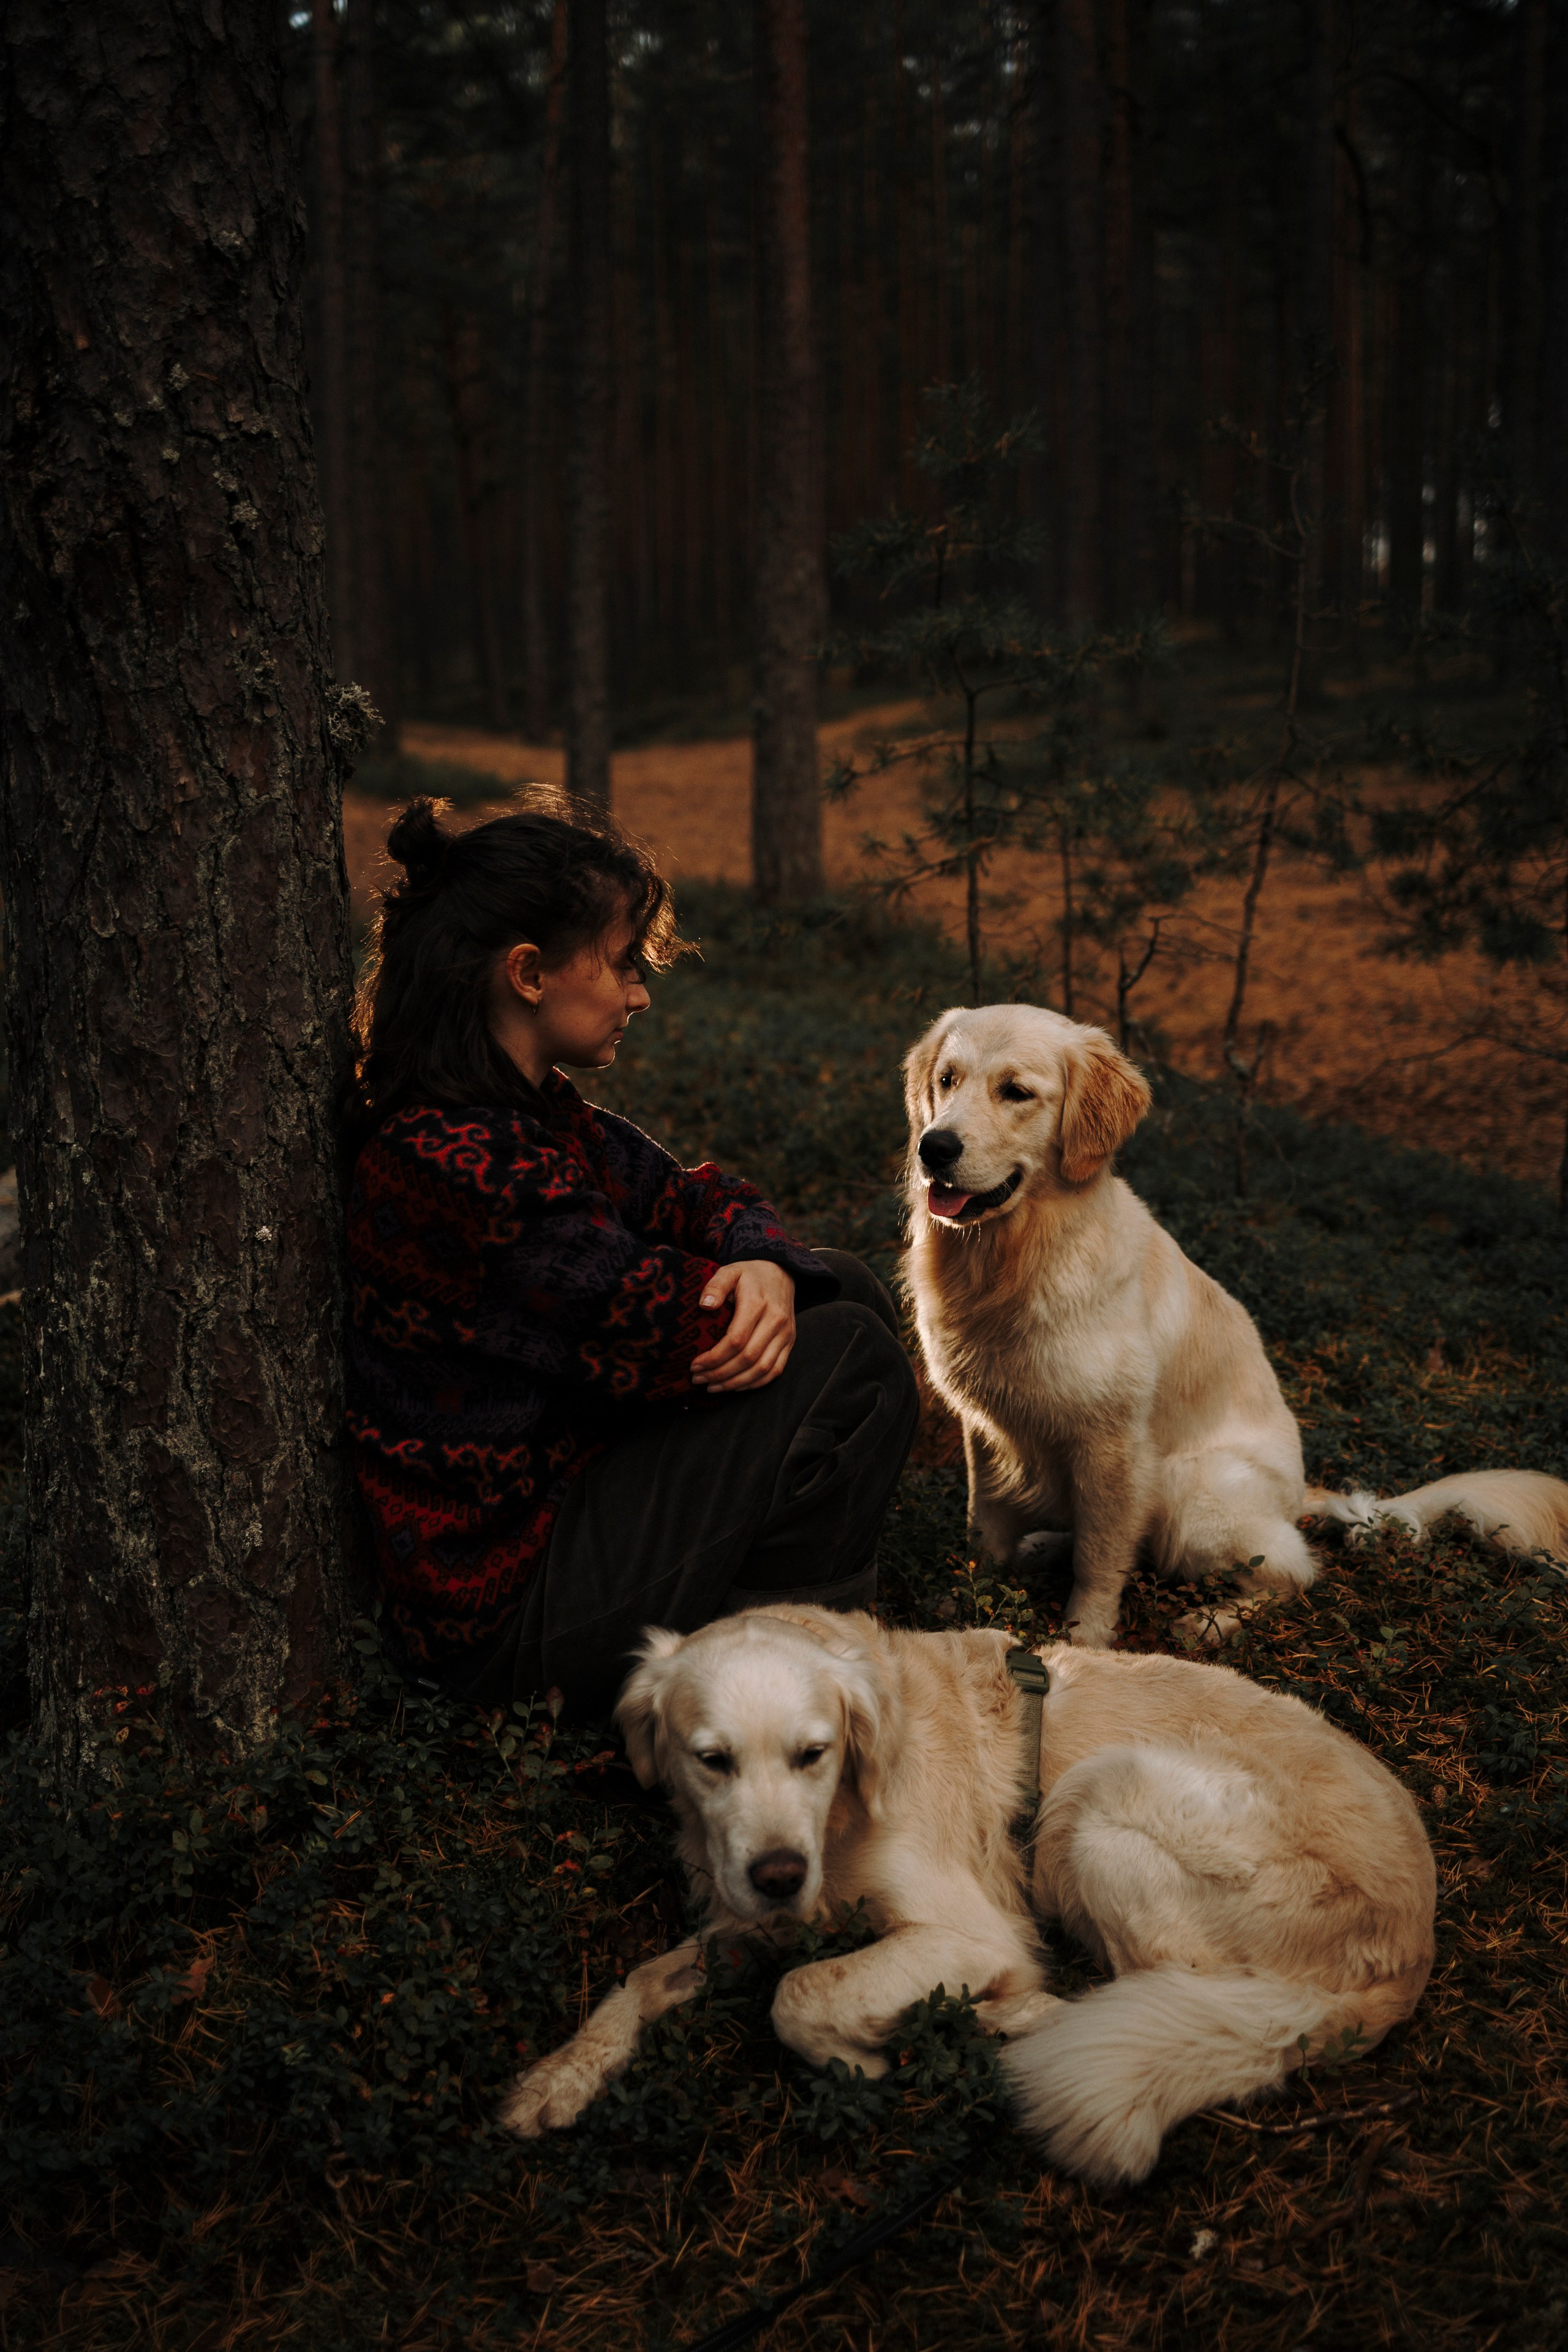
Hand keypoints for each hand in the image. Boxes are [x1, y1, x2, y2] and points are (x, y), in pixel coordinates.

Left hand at [691, 1260, 796, 1392]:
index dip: (714, 1357)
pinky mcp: (789, 1342)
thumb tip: (704, 1306)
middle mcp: (775, 1321)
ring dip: (735, 1383)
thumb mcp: (729, 1271)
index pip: (736, 1340)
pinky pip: (775, 1370)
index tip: (695, 1365)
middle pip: (747, 1358)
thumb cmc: (749, 1275)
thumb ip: (716, 1286)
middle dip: (720, 1374)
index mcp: (758, 1304)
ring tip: (712, 1387)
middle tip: (698, 1379)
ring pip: (762, 1369)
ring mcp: (785, 1334)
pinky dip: (755, 1383)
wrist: (779, 1272)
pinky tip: (735, 1386)